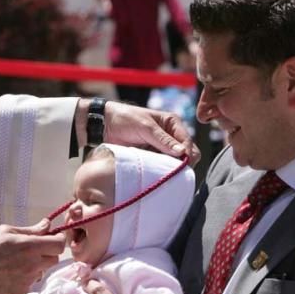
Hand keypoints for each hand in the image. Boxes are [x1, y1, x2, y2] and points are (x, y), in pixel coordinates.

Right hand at [0, 219, 65, 293]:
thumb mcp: (5, 232)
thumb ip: (30, 230)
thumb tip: (47, 225)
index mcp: (30, 247)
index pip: (59, 245)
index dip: (59, 240)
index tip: (53, 238)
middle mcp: (33, 265)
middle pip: (53, 259)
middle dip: (47, 253)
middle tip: (31, 250)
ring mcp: (28, 281)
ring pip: (41, 272)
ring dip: (35, 267)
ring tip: (14, 263)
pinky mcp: (21, 292)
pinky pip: (29, 284)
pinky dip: (23, 279)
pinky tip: (8, 274)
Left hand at [77, 100, 200, 164]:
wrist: (106, 125)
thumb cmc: (125, 119)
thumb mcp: (145, 127)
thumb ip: (163, 140)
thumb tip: (182, 152)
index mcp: (173, 124)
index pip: (188, 142)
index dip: (187, 155)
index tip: (181, 166)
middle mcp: (171, 136)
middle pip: (187, 155)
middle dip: (182, 164)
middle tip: (170, 172)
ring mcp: (162, 148)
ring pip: (175, 163)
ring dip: (170, 169)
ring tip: (160, 172)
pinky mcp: (153, 157)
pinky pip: (163, 167)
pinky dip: (161, 171)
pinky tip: (155, 174)